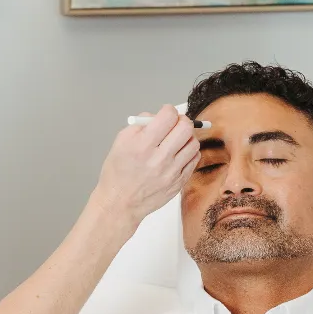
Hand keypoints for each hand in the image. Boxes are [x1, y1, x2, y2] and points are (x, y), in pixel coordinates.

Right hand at [93, 106, 198, 226]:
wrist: (120, 203)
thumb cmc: (118, 173)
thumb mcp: (120, 142)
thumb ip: (141, 125)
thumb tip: (158, 115)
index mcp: (142, 145)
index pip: (168, 116)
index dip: (168, 110)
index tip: (165, 113)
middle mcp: (158, 158)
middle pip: (185, 128)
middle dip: (181, 121)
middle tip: (175, 124)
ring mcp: (171, 172)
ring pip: (193, 143)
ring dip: (186, 137)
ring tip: (176, 140)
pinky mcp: (179, 182)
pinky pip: (194, 159)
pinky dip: (188, 152)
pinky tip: (178, 153)